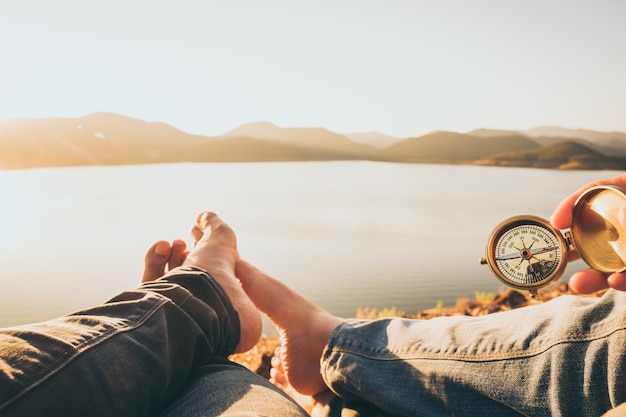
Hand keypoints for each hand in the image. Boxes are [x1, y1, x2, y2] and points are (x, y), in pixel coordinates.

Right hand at [550, 174, 625, 293]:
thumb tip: (622, 214)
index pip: (596, 190)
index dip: (573, 203)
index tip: (555, 221)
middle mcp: (625, 220)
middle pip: (597, 229)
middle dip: (575, 246)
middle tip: (553, 256)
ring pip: (611, 258)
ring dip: (594, 274)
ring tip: (577, 284)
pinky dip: (622, 282)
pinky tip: (615, 283)